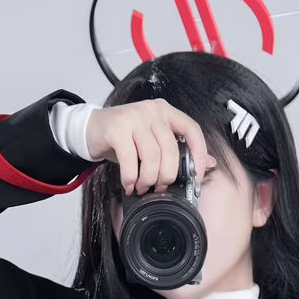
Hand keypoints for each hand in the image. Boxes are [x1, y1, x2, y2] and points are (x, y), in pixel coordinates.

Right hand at [86, 98, 211, 198]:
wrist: (91, 128)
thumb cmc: (124, 138)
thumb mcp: (152, 141)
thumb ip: (177, 150)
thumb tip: (208, 163)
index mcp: (165, 112)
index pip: (191, 130)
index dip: (198, 154)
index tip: (195, 175)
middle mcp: (152, 111)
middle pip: (170, 149)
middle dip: (166, 176)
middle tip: (159, 188)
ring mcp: (134, 117)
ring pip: (152, 157)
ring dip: (147, 179)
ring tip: (142, 187)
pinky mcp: (116, 128)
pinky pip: (130, 160)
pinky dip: (130, 178)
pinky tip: (129, 184)